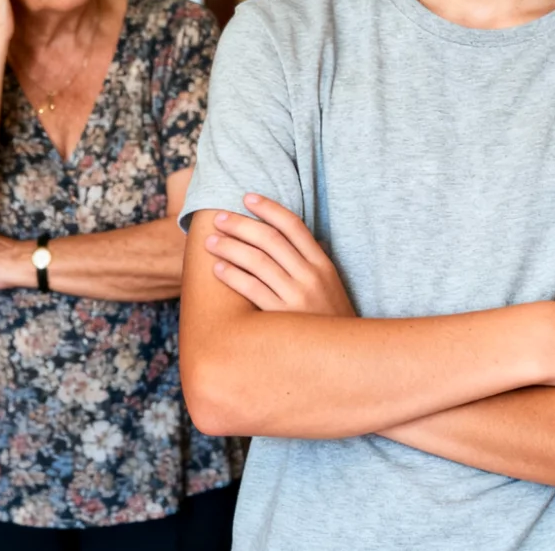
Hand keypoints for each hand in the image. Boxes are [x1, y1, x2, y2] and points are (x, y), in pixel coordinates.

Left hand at [204, 194, 353, 316]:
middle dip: (240, 225)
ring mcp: (297, 296)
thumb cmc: (329, 318)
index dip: (268, 208)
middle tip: (219, 218)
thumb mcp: (330, 285)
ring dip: (230, 247)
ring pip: (257, 261)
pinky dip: (233, 275)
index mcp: (323, 264)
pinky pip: (252, 289)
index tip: (247, 197)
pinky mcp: (282, 317)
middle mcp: (311, 276)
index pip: (293, 226)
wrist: (344, 357)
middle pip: (270, 239)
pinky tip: (218, 269)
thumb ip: (311, 260)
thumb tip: (290, 234)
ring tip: (211, 242)